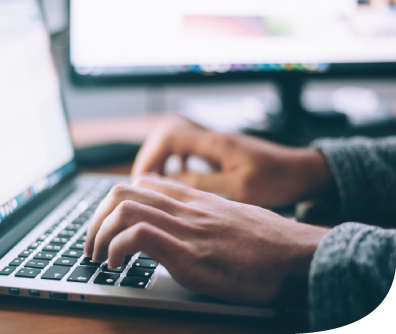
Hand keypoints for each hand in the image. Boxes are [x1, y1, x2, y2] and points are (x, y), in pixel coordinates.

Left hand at [85, 174, 328, 305]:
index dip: (115, 202)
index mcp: (195, 200)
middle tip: (92, 244)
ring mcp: (187, 228)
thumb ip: (204, 218)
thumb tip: (185, 230)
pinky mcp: (190, 254)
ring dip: (98, 234)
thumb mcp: (232, 220)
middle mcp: (186, 208)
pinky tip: (116, 266)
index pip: (143, 183)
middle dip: (96, 218)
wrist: (300, 256)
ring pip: (123, 208)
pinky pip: (138, 236)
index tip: (108, 225)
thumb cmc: (270, 244)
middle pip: (123, 191)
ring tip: (98, 257)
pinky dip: (116, 249)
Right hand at [132, 116, 332, 207]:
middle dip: (150, 159)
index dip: (150, 157)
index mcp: (215, 143)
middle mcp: (212, 139)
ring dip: (162, 162)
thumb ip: (203, 184)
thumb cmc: (278, 179)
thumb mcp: (240, 188)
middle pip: (166, 137)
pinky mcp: (221, 154)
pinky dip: (176, 165)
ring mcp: (216, 145)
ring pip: (176, 144)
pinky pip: (188, 153)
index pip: (168, 137)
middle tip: (143, 185)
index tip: (142, 181)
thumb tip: (169, 183)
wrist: (304, 172)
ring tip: (155, 185)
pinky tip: (178, 181)